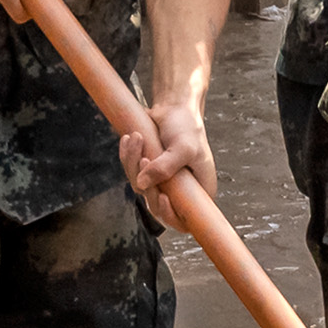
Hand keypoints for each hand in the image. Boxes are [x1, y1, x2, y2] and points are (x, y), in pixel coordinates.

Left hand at [121, 87, 215, 206]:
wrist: (175, 107)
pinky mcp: (149, 172)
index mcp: (199, 191)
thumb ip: (165, 167)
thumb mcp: (182, 147)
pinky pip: (132, 172)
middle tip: (145, 157)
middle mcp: (181, 191)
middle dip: (146, 181)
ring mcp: (163, 183)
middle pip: (156, 203)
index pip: (185, 220)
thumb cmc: (187, 127)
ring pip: (140, 187)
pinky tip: (128, 139)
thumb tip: (142, 184)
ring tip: (136, 138)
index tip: (161, 196)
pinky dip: (128, 156)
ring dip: (133, 163)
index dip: (171, 215)